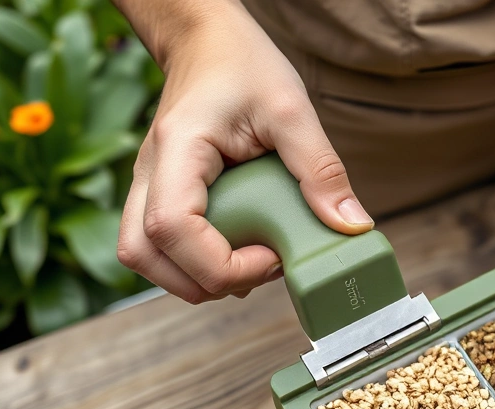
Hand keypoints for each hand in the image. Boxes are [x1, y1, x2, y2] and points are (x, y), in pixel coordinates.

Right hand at [116, 1, 372, 303]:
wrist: (208, 40)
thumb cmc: (243, 65)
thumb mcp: (293, 111)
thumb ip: (321, 170)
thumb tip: (351, 226)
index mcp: (177, 150)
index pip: (172, 230)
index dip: (220, 263)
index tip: (272, 257)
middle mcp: (149, 172)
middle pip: (143, 256)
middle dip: (205, 280)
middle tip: (263, 263)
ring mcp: (147, 185)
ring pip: (143, 257)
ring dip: (195, 277)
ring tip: (252, 259)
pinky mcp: (159, 193)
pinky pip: (159, 246)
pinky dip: (194, 262)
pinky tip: (240, 247)